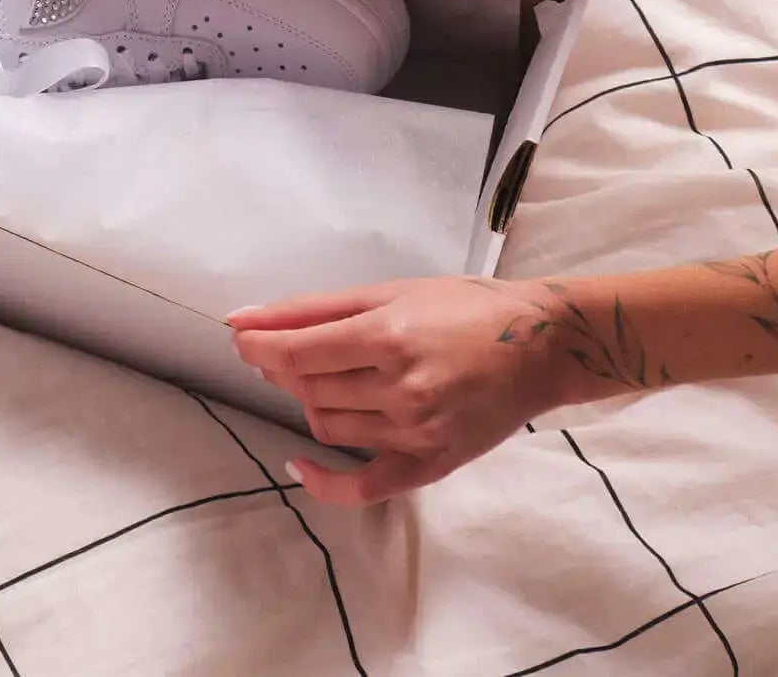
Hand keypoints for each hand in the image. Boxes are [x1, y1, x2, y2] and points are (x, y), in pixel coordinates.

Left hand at [230, 277, 607, 506]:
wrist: (540, 347)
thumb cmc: (463, 307)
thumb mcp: (390, 290)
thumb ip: (314, 307)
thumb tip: (244, 317)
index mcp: (390, 335)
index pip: (300, 351)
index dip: (259, 345)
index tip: (238, 336)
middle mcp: (402, 388)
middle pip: (310, 388)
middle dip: (284, 368)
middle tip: (286, 350)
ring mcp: (416, 433)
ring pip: (327, 427)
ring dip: (310, 402)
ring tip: (323, 377)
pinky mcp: (430, 465)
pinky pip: (362, 487)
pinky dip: (324, 481)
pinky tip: (299, 465)